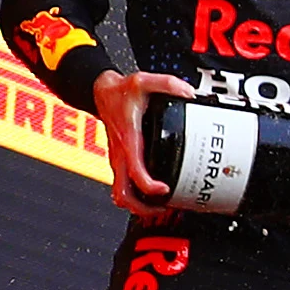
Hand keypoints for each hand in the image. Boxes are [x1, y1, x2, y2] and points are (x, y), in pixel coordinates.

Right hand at [95, 68, 197, 219]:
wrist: (101, 92)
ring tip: (161, 207)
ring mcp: (118, 161)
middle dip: (144, 208)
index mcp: (128, 141)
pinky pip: (124, 187)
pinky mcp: (120, 161)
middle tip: (165, 207)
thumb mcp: (142, 81)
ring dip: (139, 207)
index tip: (165, 189)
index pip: (135, 173)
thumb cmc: (121, 91)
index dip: (150, 187)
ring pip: (121, 196)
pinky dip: (137, 196)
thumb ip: (166, 84)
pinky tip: (154, 194)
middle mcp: (120, 155)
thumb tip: (188, 93)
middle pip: (123, 196)